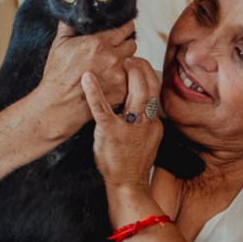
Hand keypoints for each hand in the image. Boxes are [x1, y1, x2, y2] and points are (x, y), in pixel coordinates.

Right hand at [29, 20, 136, 130]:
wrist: (57, 105)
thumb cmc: (57, 76)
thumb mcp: (59, 45)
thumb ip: (69, 25)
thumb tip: (72, 13)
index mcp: (99, 43)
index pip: (126, 28)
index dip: (125, 28)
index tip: (124, 29)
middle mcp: (112, 58)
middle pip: (132, 45)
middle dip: (125, 46)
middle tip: (114, 51)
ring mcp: (118, 76)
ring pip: (132, 64)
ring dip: (125, 64)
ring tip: (110, 69)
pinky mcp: (121, 91)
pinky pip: (129, 81)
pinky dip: (122, 81)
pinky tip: (110, 83)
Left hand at [84, 57, 163, 189]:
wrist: (128, 184)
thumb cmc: (133, 162)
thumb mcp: (148, 139)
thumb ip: (146, 120)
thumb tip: (143, 105)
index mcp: (154, 122)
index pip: (156, 91)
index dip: (148, 73)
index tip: (139, 62)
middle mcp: (146, 122)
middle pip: (150, 88)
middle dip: (141, 69)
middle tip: (130, 57)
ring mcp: (130, 128)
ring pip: (136, 95)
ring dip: (129, 74)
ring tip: (121, 61)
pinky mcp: (112, 133)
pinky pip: (103, 109)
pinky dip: (95, 92)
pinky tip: (87, 78)